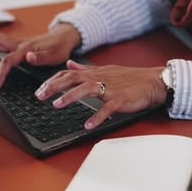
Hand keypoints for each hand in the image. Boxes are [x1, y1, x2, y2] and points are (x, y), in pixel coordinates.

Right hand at [0, 23, 80, 88]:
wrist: (64, 37)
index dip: (0, 72)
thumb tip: (29, 57)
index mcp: (26, 48)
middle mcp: (19, 43)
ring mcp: (16, 42)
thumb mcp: (56, 56)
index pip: (8, 60)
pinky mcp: (16, 44)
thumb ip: (42, 58)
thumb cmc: (60, 48)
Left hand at [35, 60, 167, 129]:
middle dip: (54, 86)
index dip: (52, 80)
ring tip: (57, 105)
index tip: (40, 89)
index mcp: (94, 73)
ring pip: (86, 89)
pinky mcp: (120, 99)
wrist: (152, 81)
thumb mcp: (104, 70)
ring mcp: (110, 89)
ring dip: (70, 96)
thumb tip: (69, 65)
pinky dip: (97, 117)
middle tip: (40, 95)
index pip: (68, 74)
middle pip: (72, 79)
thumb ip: (85, 69)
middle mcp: (99, 78)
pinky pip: (107, 108)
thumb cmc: (129, 78)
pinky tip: (88, 125)